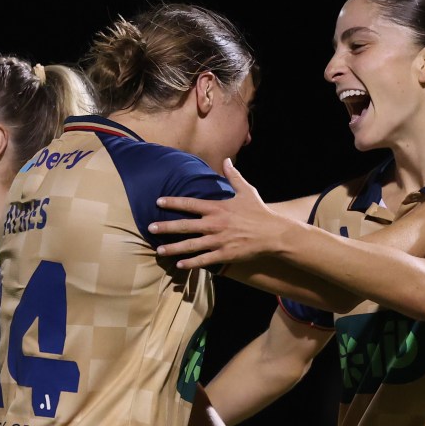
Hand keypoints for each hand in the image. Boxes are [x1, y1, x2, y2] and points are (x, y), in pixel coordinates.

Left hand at [150, 158, 289, 269]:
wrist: (274, 234)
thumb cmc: (259, 212)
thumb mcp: (247, 191)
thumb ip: (234, 176)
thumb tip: (227, 161)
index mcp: (217, 208)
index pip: (190, 204)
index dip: (173, 202)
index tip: (158, 201)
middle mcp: (214, 224)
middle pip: (185, 226)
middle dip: (166, 227)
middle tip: (150, 228)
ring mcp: (218, 241)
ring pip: (191, 245)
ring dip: (173, 248)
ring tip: (159, 251)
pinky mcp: (225, 255)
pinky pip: (204, 260)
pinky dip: (191, 263)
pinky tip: (179, 265)